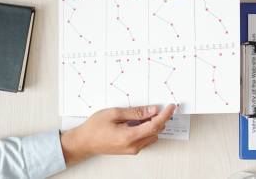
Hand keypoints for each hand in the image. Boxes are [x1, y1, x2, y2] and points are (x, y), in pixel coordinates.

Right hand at [60, 104, 175, 164]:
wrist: (84, 142)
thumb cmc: (95, 127)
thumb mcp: (115, 113)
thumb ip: (136, 112)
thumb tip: (152, 110)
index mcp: (129, 136)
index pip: (155, 125)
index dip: (165, 115)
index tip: (171, 107)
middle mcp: (133, 146)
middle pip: (156, 131)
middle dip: (159, 118)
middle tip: (157, 106)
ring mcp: (132, 149)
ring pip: (152, 135)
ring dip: (152, 124)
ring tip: (142, 114)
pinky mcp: (131, 150)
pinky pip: (145, 138)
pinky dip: (146, 129)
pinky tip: (138, 121)